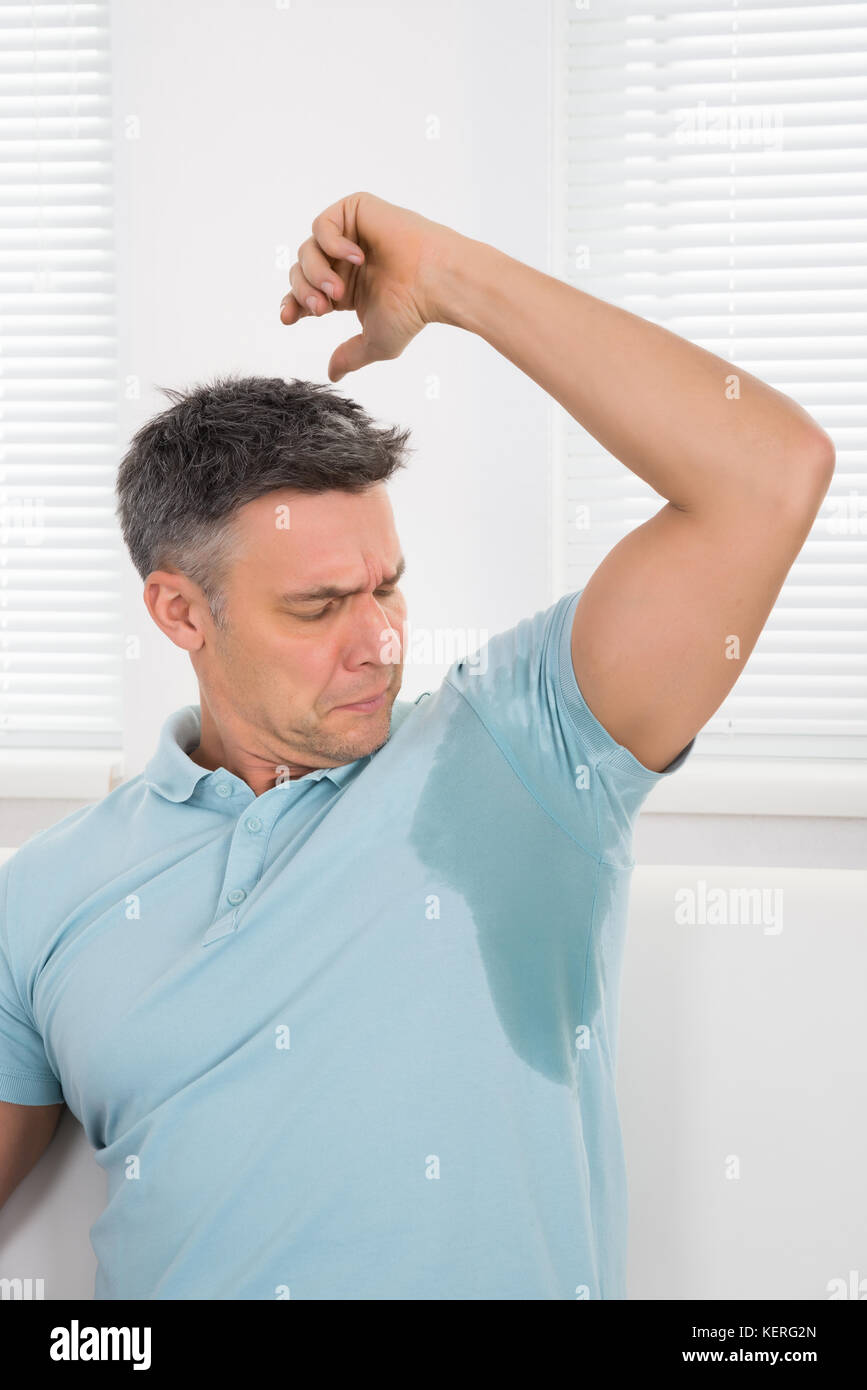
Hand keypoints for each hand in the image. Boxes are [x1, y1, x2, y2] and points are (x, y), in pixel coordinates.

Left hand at [279, 190, 457, 383]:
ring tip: (338, 290)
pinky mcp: (356, 210)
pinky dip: (331, 243)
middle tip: (322, 309)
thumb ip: (350, 356)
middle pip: (301, 272)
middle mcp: (345, 261)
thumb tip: (333, 375)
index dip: (293, 303)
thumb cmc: (413, 312)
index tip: (289, 319)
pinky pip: (323, 224)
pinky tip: (357, 257)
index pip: (306, 292)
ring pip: (307, 249)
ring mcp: (350, 234)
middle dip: (304, 293)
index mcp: (346, 288)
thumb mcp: (375, 342)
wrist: (434, 282)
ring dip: (317, 273)